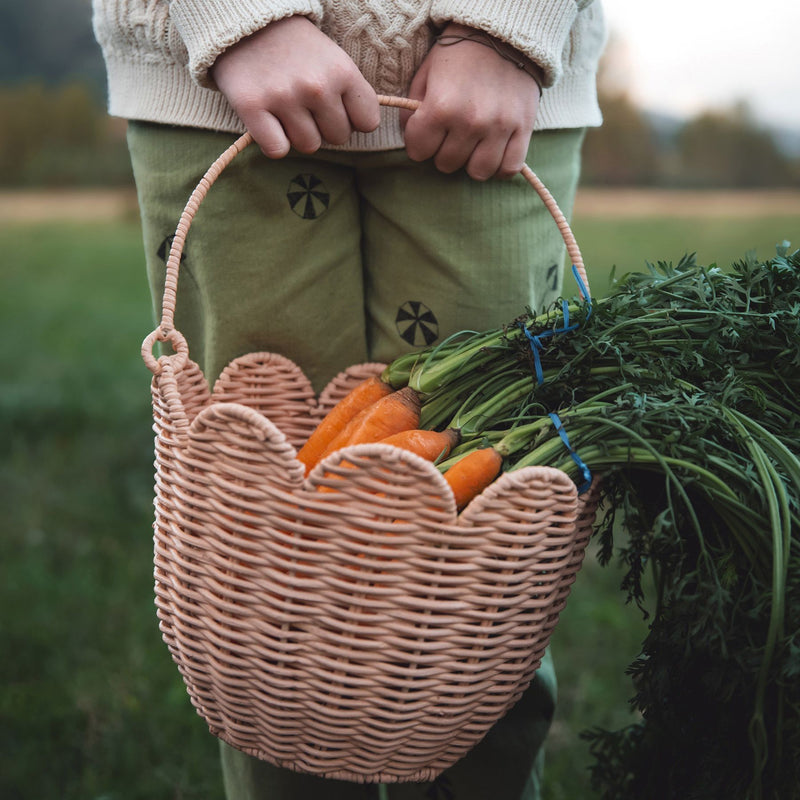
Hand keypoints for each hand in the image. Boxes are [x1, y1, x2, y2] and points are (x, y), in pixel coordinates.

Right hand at [212, 16, 380, 157]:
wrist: (247, 23)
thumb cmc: (297, 49)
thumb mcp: (333, 59)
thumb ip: (350, 92)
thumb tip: (361, 128)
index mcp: (342, 71)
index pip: (368, 122)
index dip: (352, 119)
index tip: (337, 108)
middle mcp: (316, 86)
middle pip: (338, 138)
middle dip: (324, 127)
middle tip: (307, 105)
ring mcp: (284, 97)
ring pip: (309, 146)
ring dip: (299, 134)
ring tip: (287, 108)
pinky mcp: (252, 106)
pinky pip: (277, 150)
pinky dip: (274, 142)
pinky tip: (270, 121)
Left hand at [402, 23, 539, 180]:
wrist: (503, 34)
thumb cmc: (458, 56)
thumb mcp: (425, 75)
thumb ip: (412, 111)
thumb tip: (411, 140)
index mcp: (441, 106)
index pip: (418, 152)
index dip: (418, 144)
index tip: (426, 133)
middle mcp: (470, 121)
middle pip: (446, 164)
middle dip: (444, 151)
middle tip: (451, 134)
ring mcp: (499, 127)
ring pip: (477, 173)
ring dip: (471, 162)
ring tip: (473, 145)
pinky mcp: (523, 129)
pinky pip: (508, 168)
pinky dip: (500, 166)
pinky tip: (494, 151)